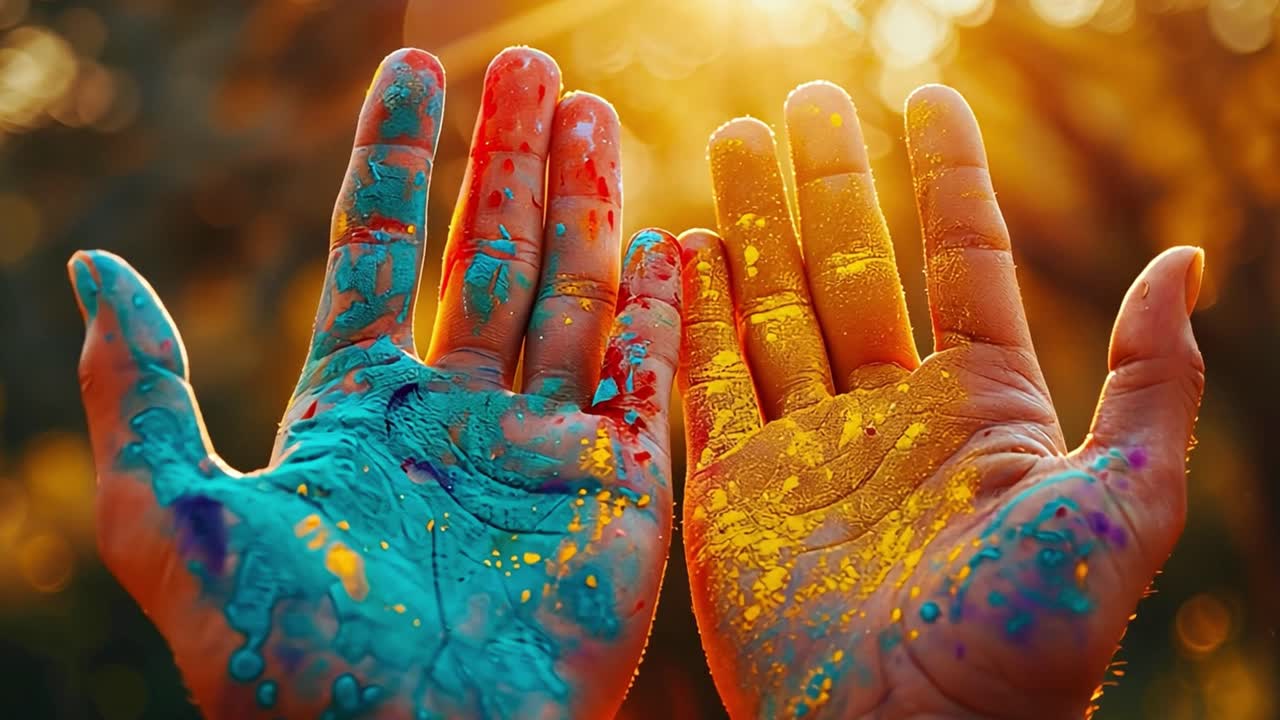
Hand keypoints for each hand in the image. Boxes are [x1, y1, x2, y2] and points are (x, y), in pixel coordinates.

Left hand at [70, 47, 681, 719]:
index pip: (381, 248)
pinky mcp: (618, 494)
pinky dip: (661, 314)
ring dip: (586, 204)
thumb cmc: (294, 665)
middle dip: (511, 160)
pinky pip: (645, 382)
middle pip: (490, 255)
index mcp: (360, 410)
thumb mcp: (180, 524)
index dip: (398, 156)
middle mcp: (456, 416)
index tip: (415, 65)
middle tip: (538, 68)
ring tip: (594, 113)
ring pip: (571, 296)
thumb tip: (92, 269)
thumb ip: (139, 398)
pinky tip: (670, 244)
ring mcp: (543, 450)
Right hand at [679, 82, 1203, 719]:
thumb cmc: (1025, 642)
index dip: (946, 176)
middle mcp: (888, 417)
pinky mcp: (731, 491)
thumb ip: (1150, 384)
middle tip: (798, 103)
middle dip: (823, 185)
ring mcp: (803, 449)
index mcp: (982, 409)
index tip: (926, 99)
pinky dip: (686, 314)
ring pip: (769, 309)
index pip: (960, 260)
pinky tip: (678, 247)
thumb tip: (1188, 261)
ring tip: (732, 140)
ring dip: (750, 226)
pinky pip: (702, 382)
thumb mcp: (1117, 506)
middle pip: (847, 270)